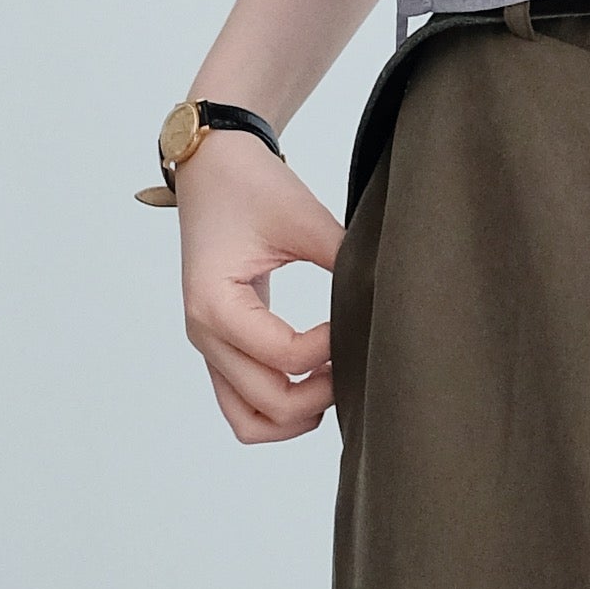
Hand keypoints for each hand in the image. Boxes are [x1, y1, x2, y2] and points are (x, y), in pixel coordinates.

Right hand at [180, 132, 342, 445]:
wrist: (211, 168)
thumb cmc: (251, 187)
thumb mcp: (304, 217)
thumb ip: (344, 260)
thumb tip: (385, 295)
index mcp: (215, 304)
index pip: (286, 358)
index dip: (333, 348)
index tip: (353, 316)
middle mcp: (204, 334)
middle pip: (268, 404)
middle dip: (322, 394)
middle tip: (356, 360)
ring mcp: (209, 345)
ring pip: (248, 420)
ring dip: (296, 416)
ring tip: (336, 380)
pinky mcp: (220, 346)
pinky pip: (243, 403)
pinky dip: (279, 409)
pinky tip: (317, 381)